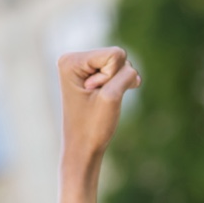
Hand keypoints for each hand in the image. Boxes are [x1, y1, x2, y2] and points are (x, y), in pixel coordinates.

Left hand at [57, 46, 140, 170]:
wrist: (83, 147)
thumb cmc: (93, 126)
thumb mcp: (112, 97)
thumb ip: (126, 74)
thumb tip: (132, 70)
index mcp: (71, 60)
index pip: (115, 55)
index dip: (112, 77)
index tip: (94, 94)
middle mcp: (74, 59)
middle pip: (117, 57)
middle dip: (116, 79)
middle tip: (98, 99)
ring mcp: (83, 67)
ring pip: (120, 65)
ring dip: (118, 84)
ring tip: (101, 101)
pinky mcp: (93, 75)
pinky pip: (118, 72)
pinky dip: (120, 85)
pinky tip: (109, 98)